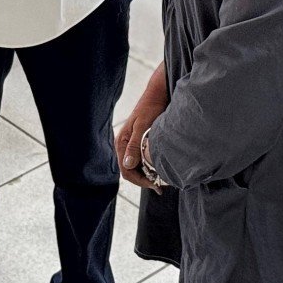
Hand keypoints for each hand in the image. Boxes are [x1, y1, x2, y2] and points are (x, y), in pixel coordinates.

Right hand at [115, 68, 168, 189]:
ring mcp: (131, 145)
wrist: (157, 95)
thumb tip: (128, 165)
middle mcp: (124, 146)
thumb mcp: (142, 127)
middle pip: (130, 171)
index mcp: (121, 142)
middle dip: (144, 180)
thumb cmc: (150, 108)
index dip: (140, 181)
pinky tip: (159, 170)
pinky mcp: (139, 143)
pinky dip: (149, 168)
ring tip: (161, 180)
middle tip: (160, 187)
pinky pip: (141, 161)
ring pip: (136, 168)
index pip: (126, 171)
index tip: (155, 185)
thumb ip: (134, 146)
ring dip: (147, 175)